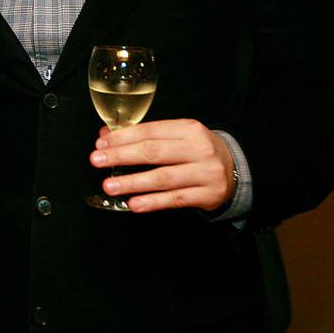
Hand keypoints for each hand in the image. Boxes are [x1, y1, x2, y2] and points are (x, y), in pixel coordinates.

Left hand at [88, 119, 235, 212]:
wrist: (235, 168)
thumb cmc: (197, 150)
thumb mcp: (177, 136)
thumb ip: (146, 136)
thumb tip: (108, 137)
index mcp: (188, 128)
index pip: (150, 131)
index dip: (123, 138)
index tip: (102, 144)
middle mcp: (198, 149)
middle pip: (154, 152)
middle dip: (122, 156)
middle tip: (98, 160)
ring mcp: (205, 173)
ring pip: (163, 178)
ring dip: (133, 183)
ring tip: (110, 186)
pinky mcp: (208, 195)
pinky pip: (175, 200)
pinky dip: (153, 202)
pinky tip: (134, 204)